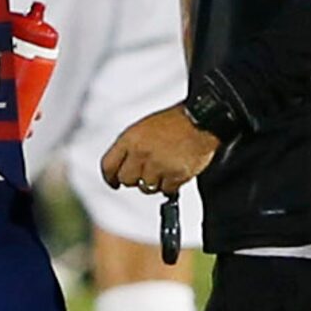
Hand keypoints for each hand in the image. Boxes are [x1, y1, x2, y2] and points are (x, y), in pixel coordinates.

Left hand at [101, 103, 219, 195]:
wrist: (202, 120)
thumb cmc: (175, 122)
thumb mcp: (144, 127)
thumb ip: (131, 147)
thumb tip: (122, 167)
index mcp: (131, 139)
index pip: (108, 165)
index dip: (110, 177)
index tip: (114, 182)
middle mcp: (141, 153)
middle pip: (126, 179)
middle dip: (135, 178)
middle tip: (147, 170)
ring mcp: (158, 165)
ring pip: (146, 187)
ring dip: (154, 182)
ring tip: (165, 167)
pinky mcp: (174, 175)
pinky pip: (165, 190)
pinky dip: (171, 184)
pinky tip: (175, 170)